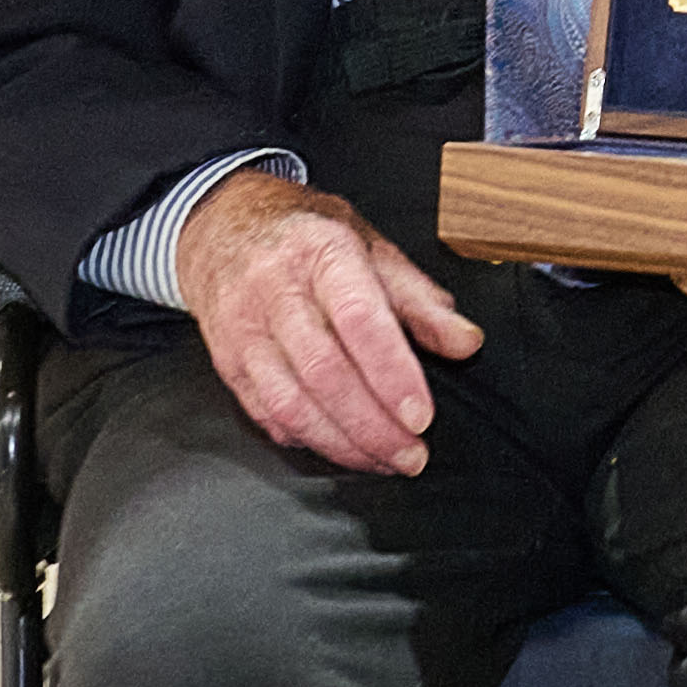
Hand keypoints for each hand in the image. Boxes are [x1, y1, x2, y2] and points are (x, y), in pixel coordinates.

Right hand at [180, 167, 477, 475]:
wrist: (223, 226)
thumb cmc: (305, 236)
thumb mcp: (371, 248)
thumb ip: (420, 300)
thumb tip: (464, 342)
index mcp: (322, 252)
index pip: (359, 320)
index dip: (392, 374)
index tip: (421, 415)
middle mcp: (276, 290)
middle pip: (325, 372)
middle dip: (373, 426)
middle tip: (411, 453)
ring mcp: (244, 328)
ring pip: (291, 403)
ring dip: (342, 444)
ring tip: (383, 460)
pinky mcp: (227, 361)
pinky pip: (267, 414)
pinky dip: (307, 439)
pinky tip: (339, 446)